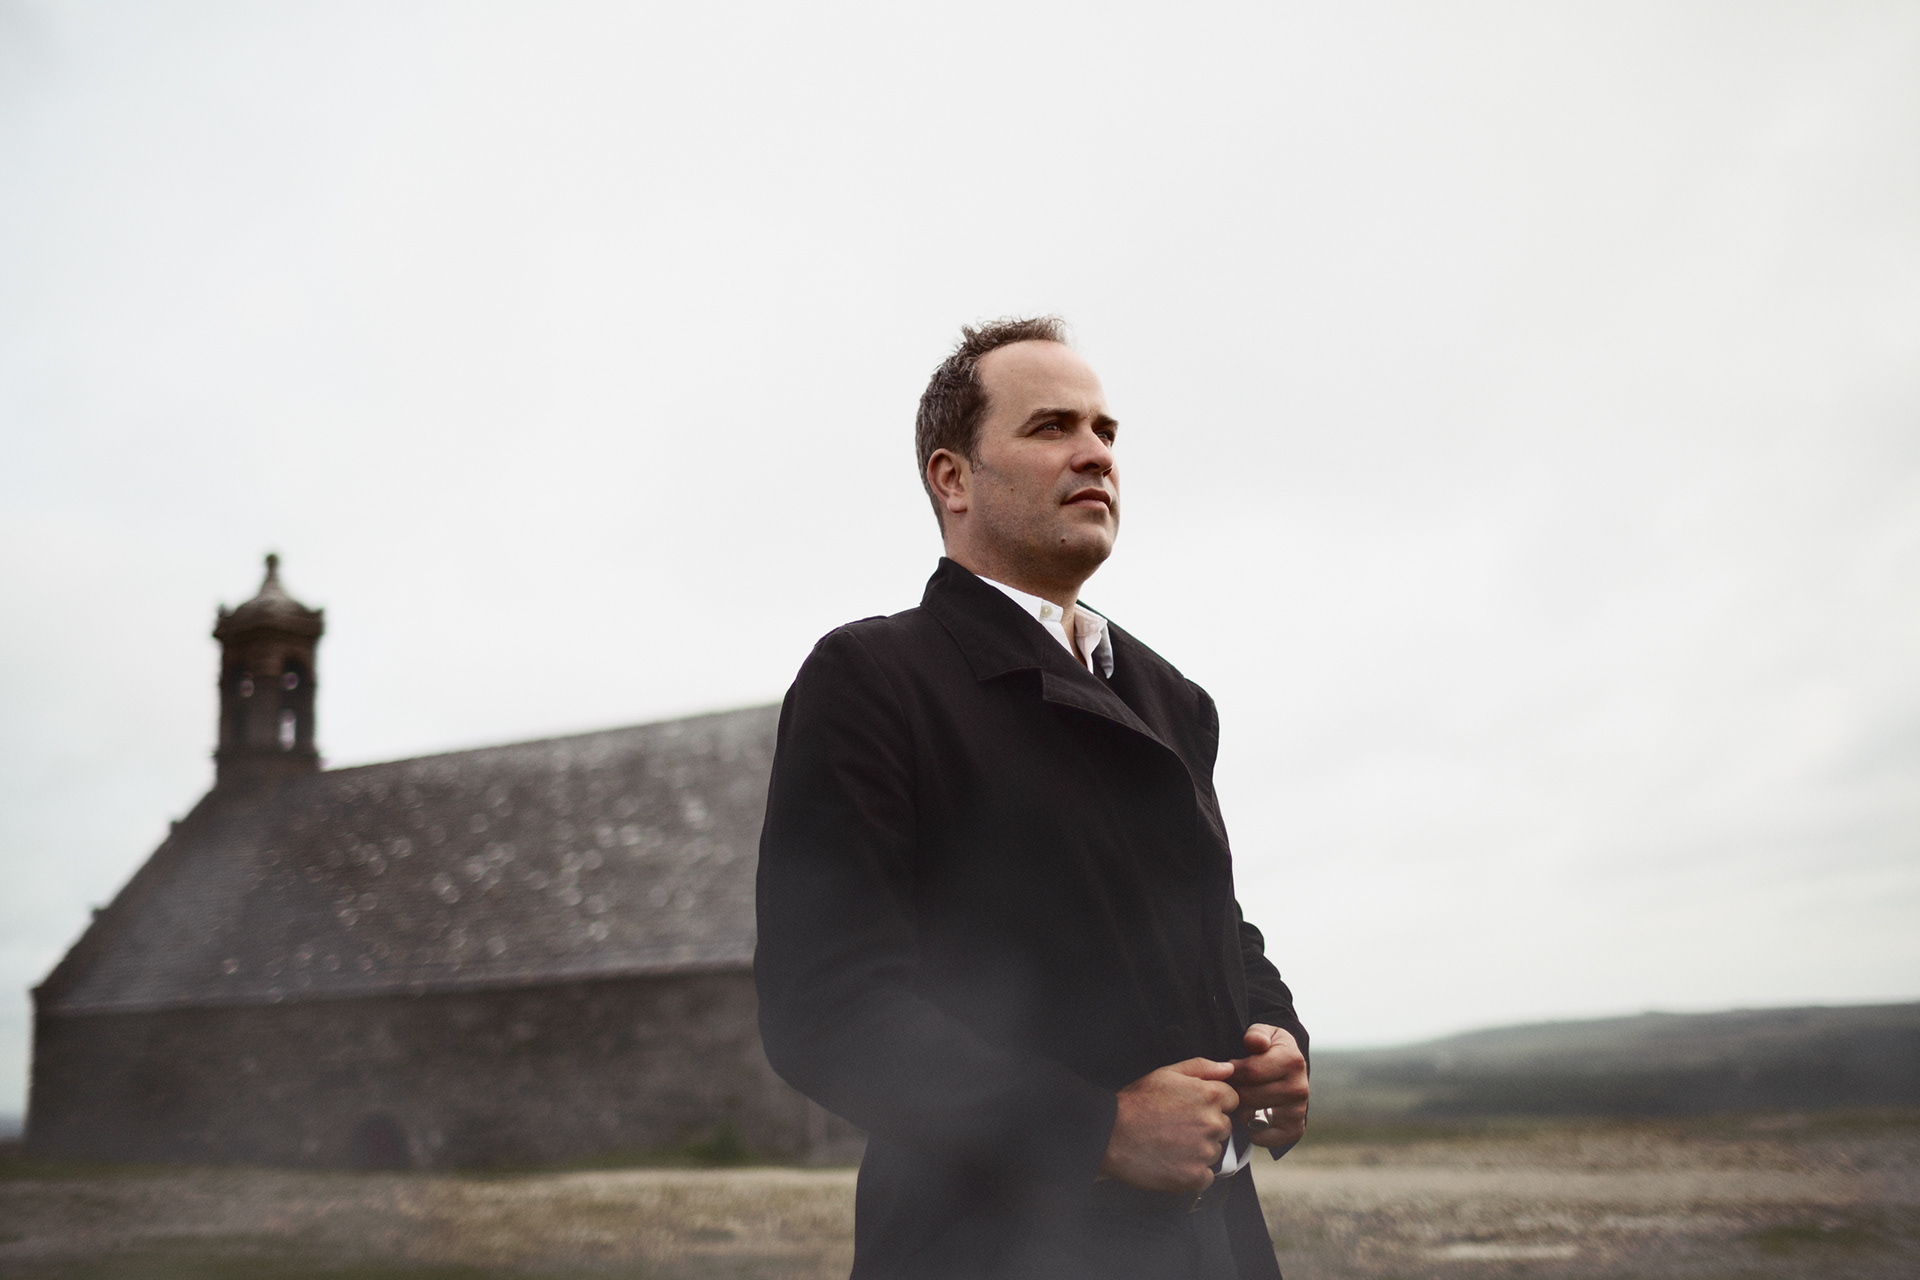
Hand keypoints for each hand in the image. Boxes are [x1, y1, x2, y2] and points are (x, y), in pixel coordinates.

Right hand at [1100, 1058, 1238, 1192]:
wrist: (1112, 1135)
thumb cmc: (1136, 1103)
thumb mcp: (1166, 1074)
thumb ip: (1202, 1068)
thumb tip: (1229, 1069)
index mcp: (1209, 1095)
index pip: (1232, 1100)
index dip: (1213, 1103)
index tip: (1193, 1109)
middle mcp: (1212, 1124)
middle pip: (1223, 1126)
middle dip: (1206, 1126)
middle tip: (1178, 1127)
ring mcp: (1205, 1152)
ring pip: (1214, 1151)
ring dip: (1199, 1150)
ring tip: (1171, 1145)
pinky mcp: (1195, 1177)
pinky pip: (1206, 1177)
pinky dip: (1192, 1173)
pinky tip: (1172, 1162)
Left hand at [1230, 1024, 1308, 1148]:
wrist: (1289, 1073)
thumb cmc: (1270, 1051)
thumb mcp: (1264, 1034)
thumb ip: (1256, 1034)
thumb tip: (1255, 1043)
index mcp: (1292, 1061)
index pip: (1249, 1072)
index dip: (1232, 1071)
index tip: (1231, 1068)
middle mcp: (1299, 1088)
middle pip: (1247, 1096)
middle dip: (1234, 1090)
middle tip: (1234, 1085)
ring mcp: (1298, 1112)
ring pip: (1250, 1117)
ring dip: (1239, 1109)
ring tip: (1241, 1099)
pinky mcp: (1293, 1131)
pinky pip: (1259, 1136)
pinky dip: (1249, 1129)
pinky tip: (1250, 1115)